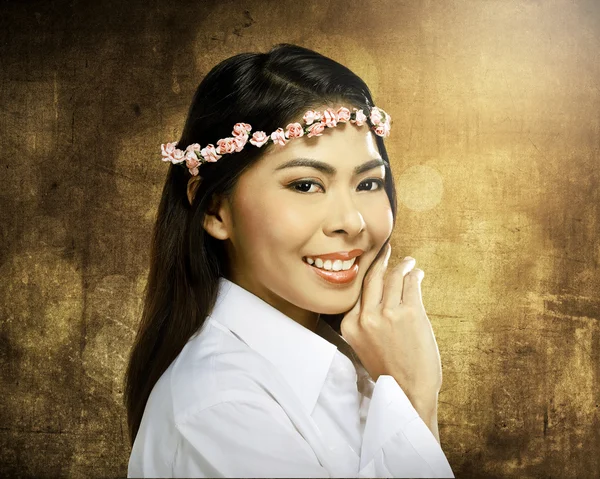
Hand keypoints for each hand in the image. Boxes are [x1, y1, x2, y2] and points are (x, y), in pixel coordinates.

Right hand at [340, 243, 442, 407]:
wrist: (408, 392)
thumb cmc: (389, 370)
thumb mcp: (363, 344)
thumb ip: (364, 320)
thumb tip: (377, 292)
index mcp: (350, 325)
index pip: (357, 289)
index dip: (366, 271)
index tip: (372, 260)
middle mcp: (366, 317)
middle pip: (373, 278)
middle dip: (382, 259)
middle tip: (387, 249)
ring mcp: (388, 314)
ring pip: (394, 277)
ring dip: (403, 266)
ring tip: (409, 262)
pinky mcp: (411, 313)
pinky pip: (412, 285)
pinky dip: (416, 277)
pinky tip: (418, 275)